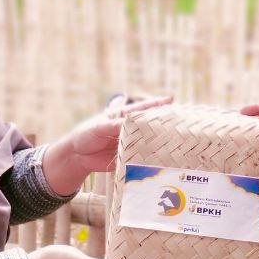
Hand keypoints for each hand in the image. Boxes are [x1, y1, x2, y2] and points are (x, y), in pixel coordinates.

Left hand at [43, 94, 172, 195]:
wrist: (77, 156)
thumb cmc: (86, 135)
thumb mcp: (98, 127)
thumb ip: (114, 126)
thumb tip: (131, 123)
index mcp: (123, 117)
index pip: (142, 109)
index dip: (157, 104)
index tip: (172, 99)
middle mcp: (130, 129)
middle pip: (150, 125)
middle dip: (164, 123)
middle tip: (181, 122)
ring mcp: (131, 144)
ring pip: (148, 142)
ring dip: (160, 142)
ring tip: (176, 141)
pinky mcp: (129, 158)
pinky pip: (141, 158)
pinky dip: (150, 158)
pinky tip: (162, 159)